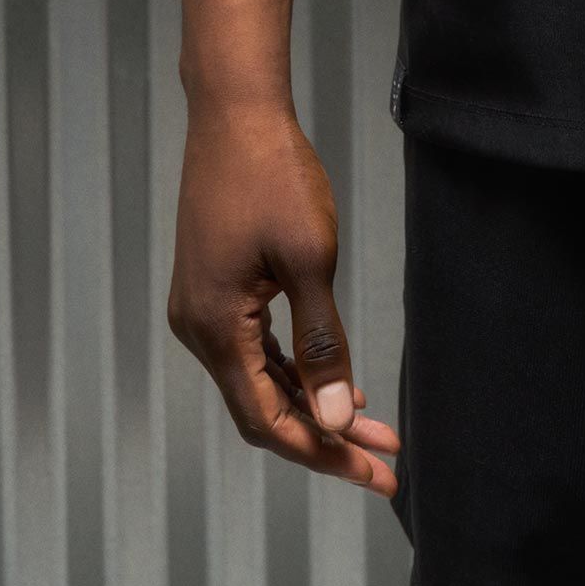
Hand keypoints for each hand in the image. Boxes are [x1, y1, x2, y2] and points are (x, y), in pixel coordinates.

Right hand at [167, 97, 401, 496]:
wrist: (235, 112)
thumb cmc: (274, 175)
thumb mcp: (310, 260)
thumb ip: (322, 344)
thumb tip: (338, 420)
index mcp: (215, 331)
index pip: (269, 422)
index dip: (324, 455)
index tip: (376, 474)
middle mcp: (197, 330)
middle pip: (263, 410)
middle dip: (326, 438)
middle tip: (387, 460)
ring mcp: (201, 309)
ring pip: (258, 381)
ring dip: (312, 406)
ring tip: (373, 427)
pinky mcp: (213, 289)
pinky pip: (252, 350)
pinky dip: (292, 371)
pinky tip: (332, 379)